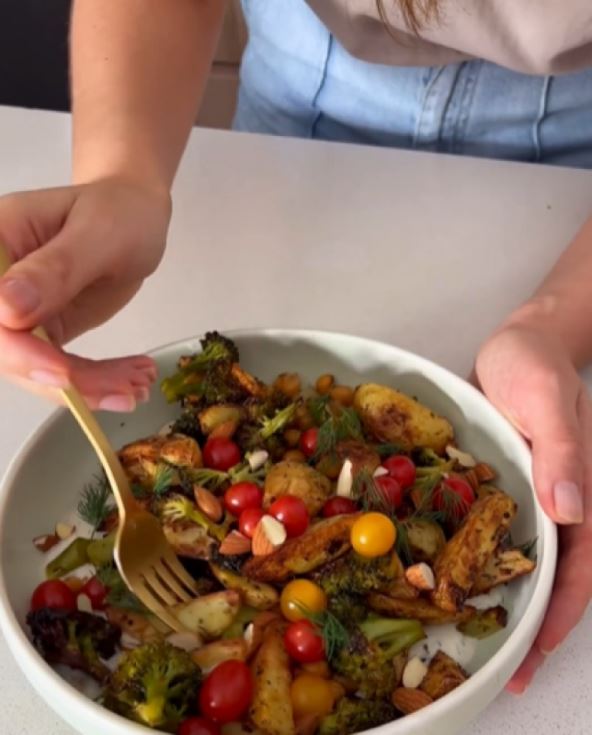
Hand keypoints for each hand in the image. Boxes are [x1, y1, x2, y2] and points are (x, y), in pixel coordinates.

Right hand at [0, 178, 171, 409]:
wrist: (134, 216)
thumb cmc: (118, 211)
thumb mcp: (97, 233)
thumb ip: (55, 269)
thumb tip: (7, 308)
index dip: (19, 352)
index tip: (63, 372)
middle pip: (7, 351)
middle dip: (64, 380)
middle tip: (121, 390)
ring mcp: (18, 312)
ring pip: (36, 369)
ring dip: (88, 387)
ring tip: (138, 386)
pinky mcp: (43, 332)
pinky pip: (60, 369)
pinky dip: (96, 381)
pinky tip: (132, 380)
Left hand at [474, 318, 591, 691]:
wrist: (519, 341)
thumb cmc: (535, 363)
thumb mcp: (548, 399)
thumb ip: (563, 452)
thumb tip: (572, 512)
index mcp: (580, 492)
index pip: (579, 569)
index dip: (560, 617)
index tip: (534, 659)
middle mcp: (559, 503)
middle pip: (553, 576)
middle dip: (532, 624)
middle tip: (502, 669)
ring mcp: (531, 496)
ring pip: (524, 559)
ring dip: (506, 597)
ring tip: (471, 634)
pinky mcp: (504, 484)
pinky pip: (496, 530)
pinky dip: (480, 556)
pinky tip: (450, 575)